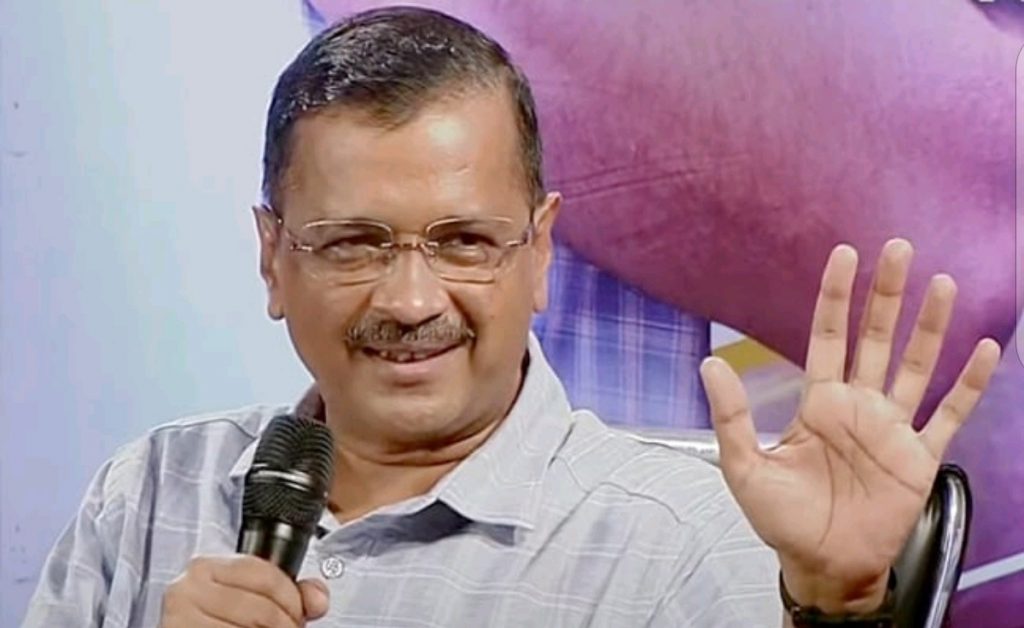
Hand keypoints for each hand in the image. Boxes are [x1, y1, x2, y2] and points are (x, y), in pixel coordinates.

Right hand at [161, 555, 329, 626]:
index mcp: (205, 567)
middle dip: (285, 625)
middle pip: (262, 610)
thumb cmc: (217, 617)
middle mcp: (187, 589)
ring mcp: (180, 618)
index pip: (265, 575)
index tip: (298, 614)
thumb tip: (318, 600)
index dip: (292, 600)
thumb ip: (291, 592)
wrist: (190, 624)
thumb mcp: (250, 595)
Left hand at [699, 239, 1000, 612]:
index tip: (844, 254)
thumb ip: (732, 416)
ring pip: (917, 366)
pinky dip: (968, 385)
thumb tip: (709, 362)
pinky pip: (949, 414)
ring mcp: (892, 429)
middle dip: (887, 295)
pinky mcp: (919, 457)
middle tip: (899, 248)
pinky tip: (984, 350)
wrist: (824, 565)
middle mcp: (858, 405)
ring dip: (930, 327)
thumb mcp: (745, 467)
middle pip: (877, 339)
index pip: (828, 336)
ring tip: (942, 283)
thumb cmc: (783, 519)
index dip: (836, 296)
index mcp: (818, 402)